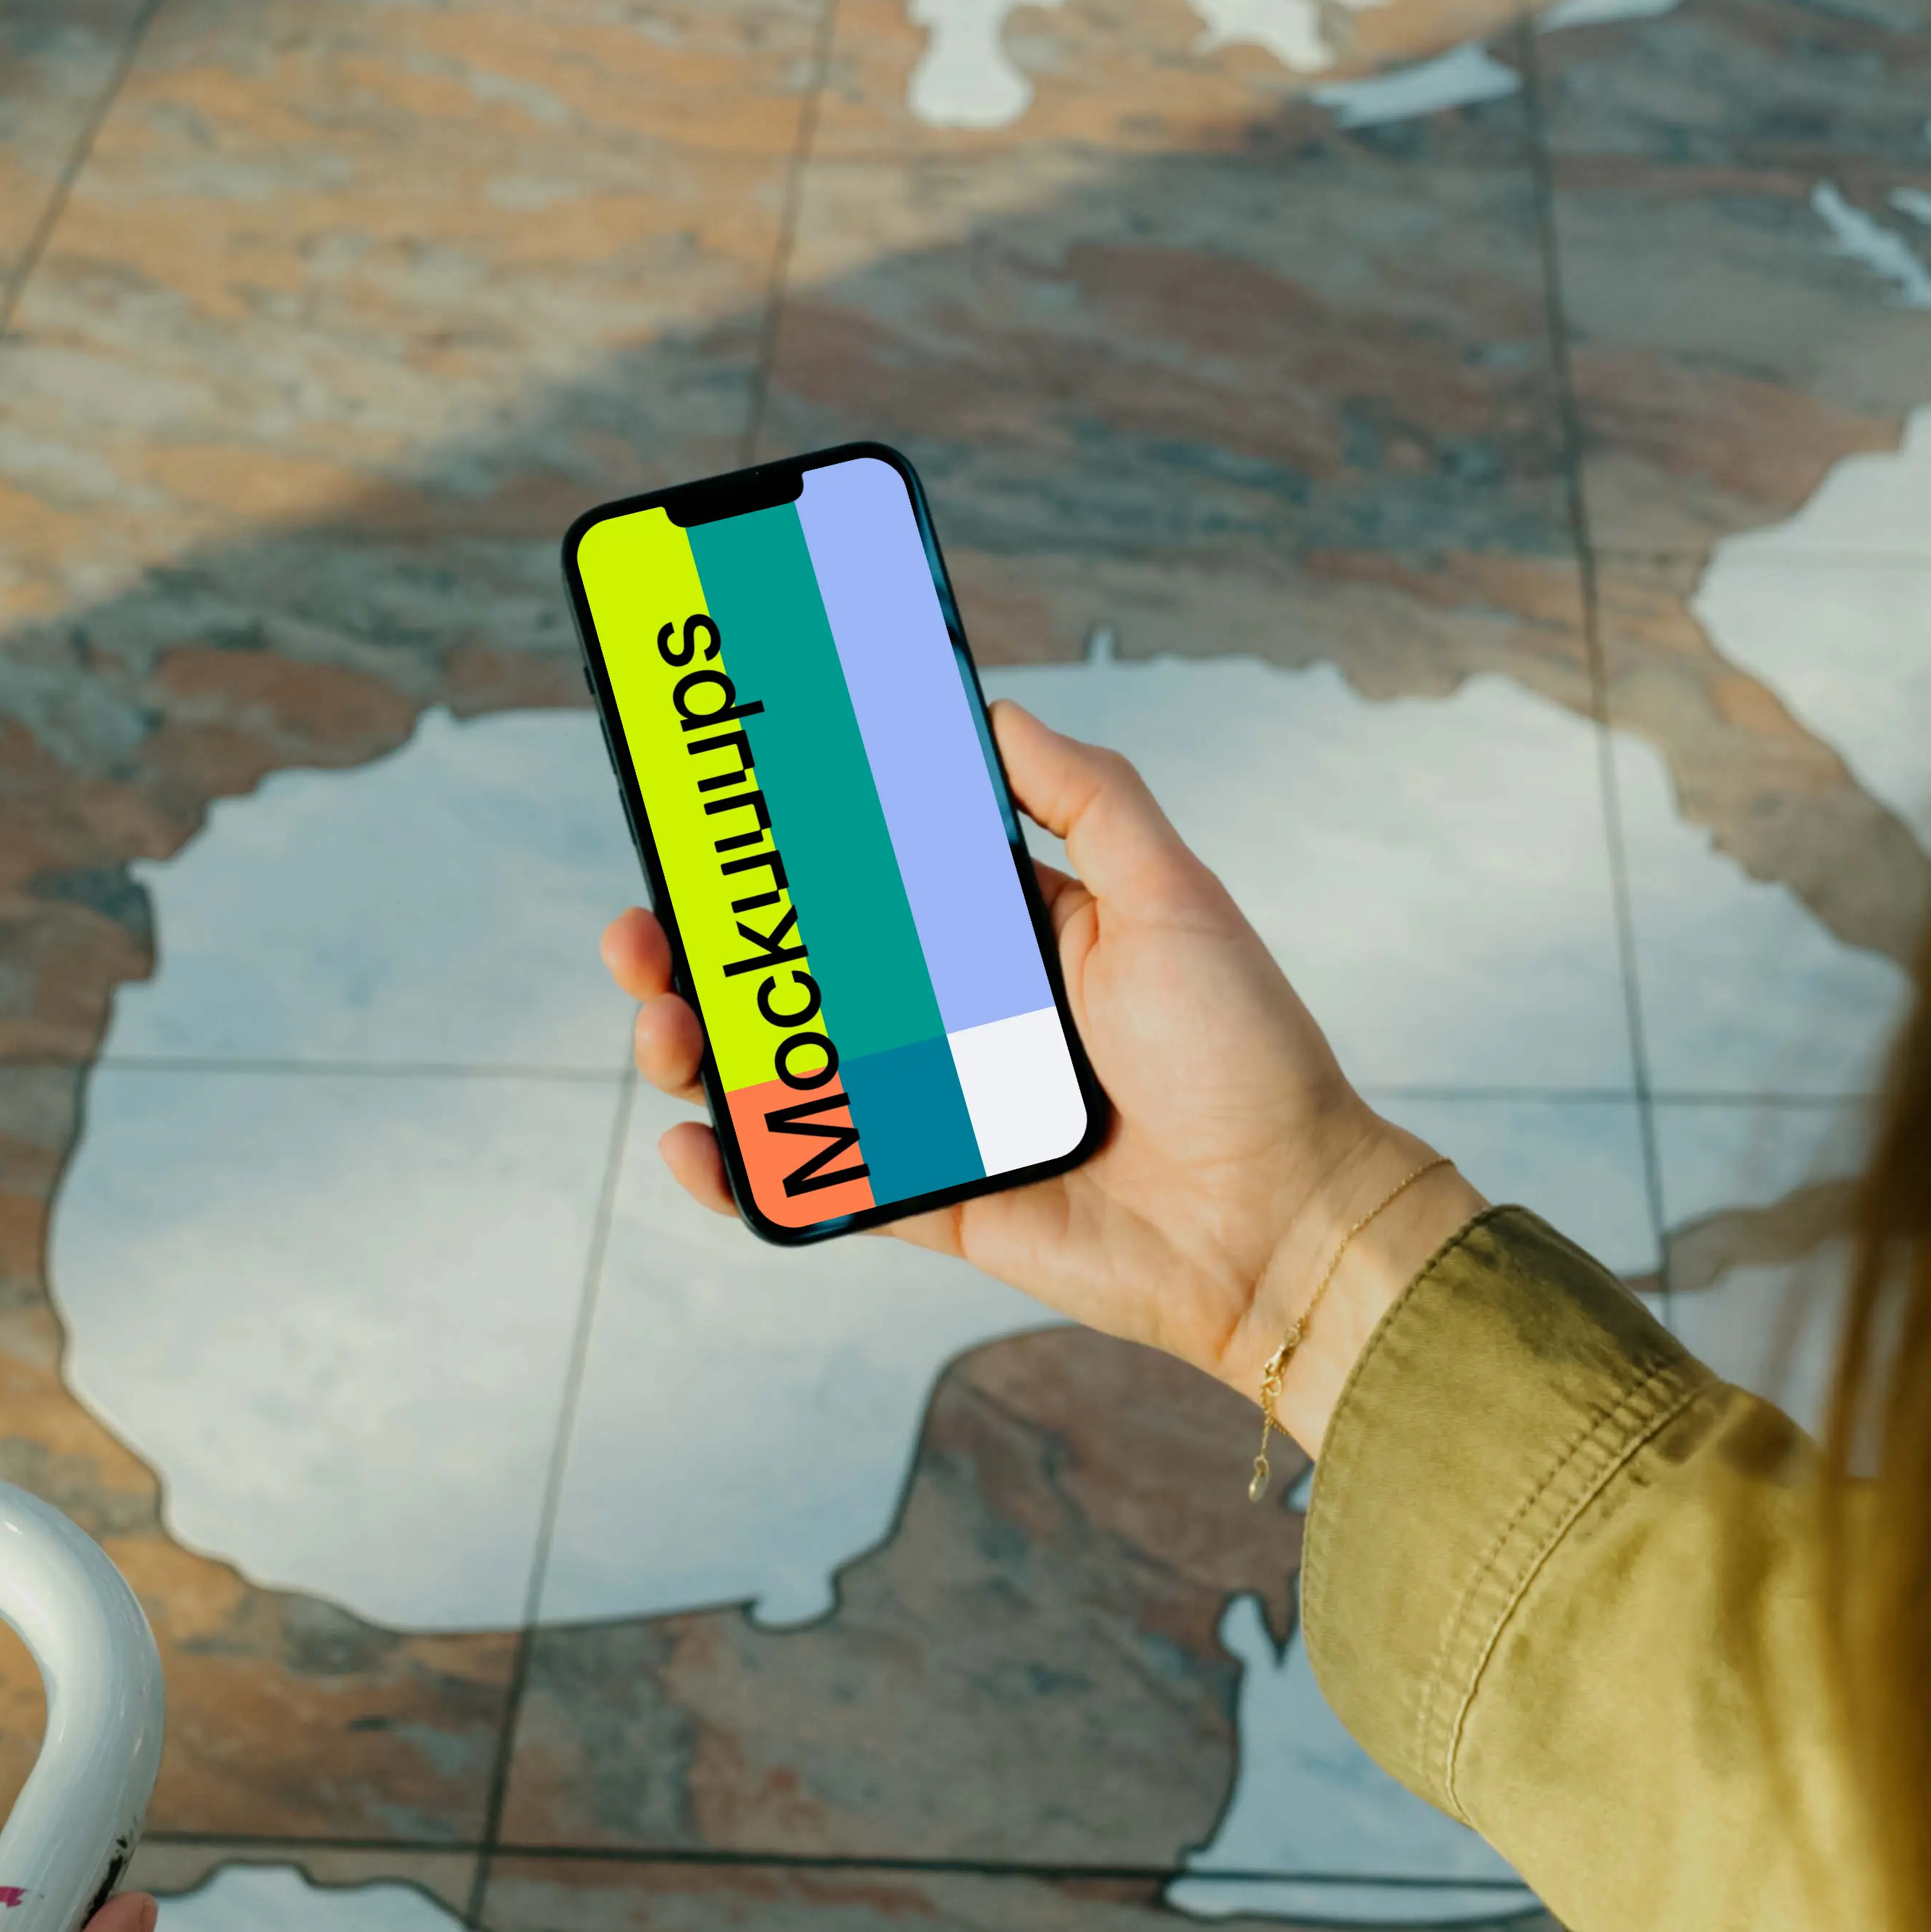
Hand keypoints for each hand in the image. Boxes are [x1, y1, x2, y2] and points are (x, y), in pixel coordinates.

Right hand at [602, 701, 1482, 1453]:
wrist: (1285, 1224)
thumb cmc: (1245, 1056)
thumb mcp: (1174, 899)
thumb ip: (1090, 797)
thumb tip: (996, 707)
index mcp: (1012, 937)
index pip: (873, 878)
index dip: (790, 851)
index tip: (715, 814)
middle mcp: (963, 1021)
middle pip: (805, 975)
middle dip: (711, 950)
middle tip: (645, 924)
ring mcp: (942, 1112)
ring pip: (792, 1073)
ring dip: (707, 1047)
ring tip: (660, 1024)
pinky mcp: (937, 1201)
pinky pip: (822, 1184)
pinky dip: (747, 1168)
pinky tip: (694, 1140)